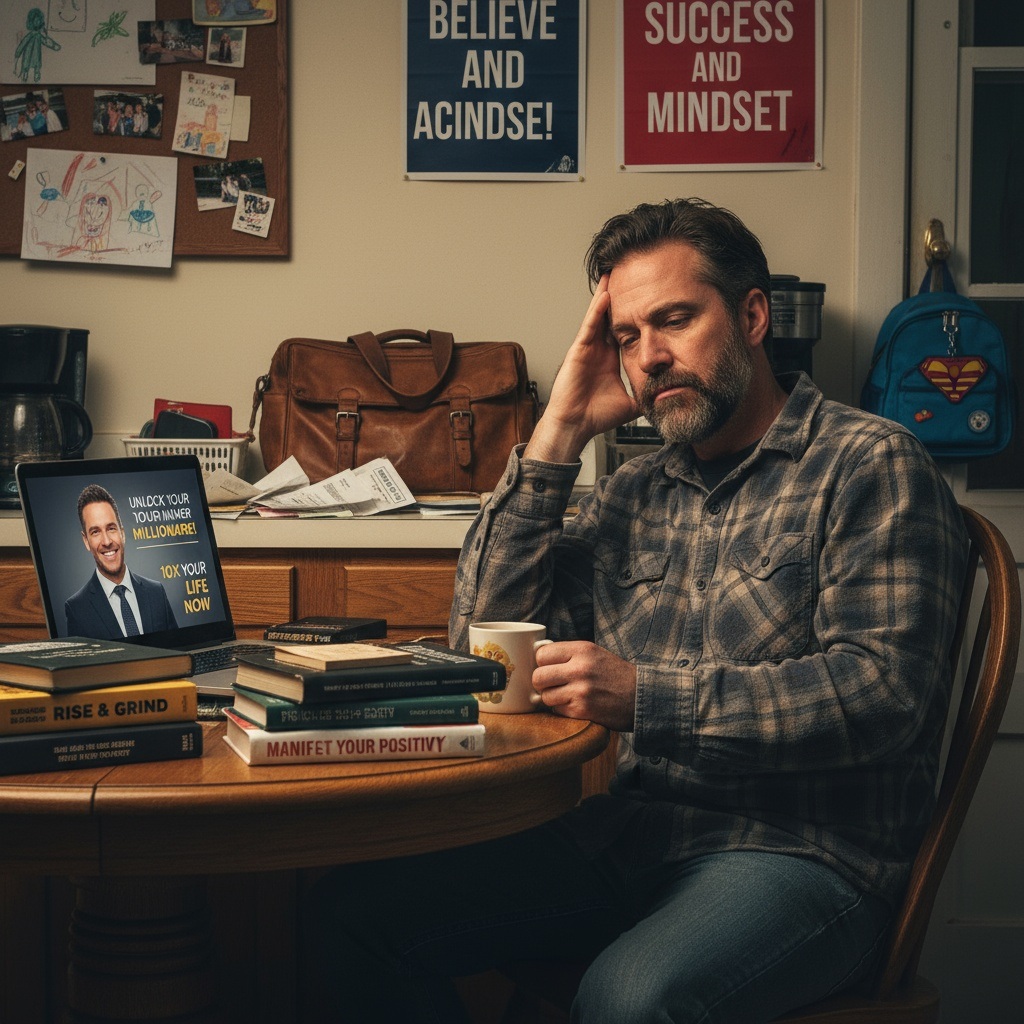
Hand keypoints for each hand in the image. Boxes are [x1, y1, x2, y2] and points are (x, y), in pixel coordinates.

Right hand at [524, 277, 638, 462]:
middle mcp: (599, 351)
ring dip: (607, 295)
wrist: (576, 426)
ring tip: (616, 273)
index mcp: (610, 360)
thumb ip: (647, 396)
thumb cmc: (595, 417)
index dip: (635, 316)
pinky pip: (590, 326)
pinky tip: (606, 295)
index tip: (647, 301)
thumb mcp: (631, 403)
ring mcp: (588, 349)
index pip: (625, 331)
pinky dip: (598, 311)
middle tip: (631, 276)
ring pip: (600, 316)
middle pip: (611, 317)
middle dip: (621, 298)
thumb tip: (668, 399)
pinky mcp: (578, 351)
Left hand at [531, 640, 635, 730]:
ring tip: (565, 695)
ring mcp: (581, 691)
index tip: (547, 667)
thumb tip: (536, 657)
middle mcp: (580, 668)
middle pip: (538, 676)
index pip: (542, 654)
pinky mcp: (582, 710)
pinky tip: (575, 704)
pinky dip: (562, 709)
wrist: (640, 696)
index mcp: (582, 650)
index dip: (541, 663)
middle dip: (541, 682)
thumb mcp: (594, 653)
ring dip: (551, 698)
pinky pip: (556, 710)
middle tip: (550, 684)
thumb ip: (568, 653)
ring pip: (545, 696)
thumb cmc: (614, 674)